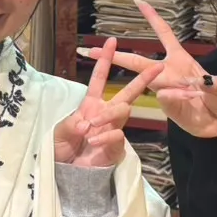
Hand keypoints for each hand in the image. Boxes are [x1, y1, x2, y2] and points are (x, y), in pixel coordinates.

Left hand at [55, 37, 164, 166]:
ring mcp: (113, 130)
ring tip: (91, 128)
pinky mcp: (117, 147)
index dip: (105, 60)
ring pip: (124, 111)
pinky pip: (118, 135)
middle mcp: (105, 114)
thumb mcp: (58, 133)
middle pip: (128, 93)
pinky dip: (105, 137)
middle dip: (143, 79)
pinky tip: (94, 142)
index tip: (111, 41)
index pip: (99, 78)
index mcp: (90, 105)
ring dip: (108, 115)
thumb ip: (70, 125)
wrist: (66, 175)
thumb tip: (86, 123)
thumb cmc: (61, 150)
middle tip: (157, 67)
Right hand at [89, 0, 216, 138]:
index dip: (152, 17)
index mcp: (181, 60)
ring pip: (147, 80)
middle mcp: (169, 72)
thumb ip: (215, 84)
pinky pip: (166, 98)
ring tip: (138, 74)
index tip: (138, 0)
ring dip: (147, 77)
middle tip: (92, 50)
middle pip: (138, 61)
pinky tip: (188, 98)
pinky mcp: (168, 107)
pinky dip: (176, 97)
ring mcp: (166, 90)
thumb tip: (202, 83)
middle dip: (117, 55)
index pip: (164, 33)